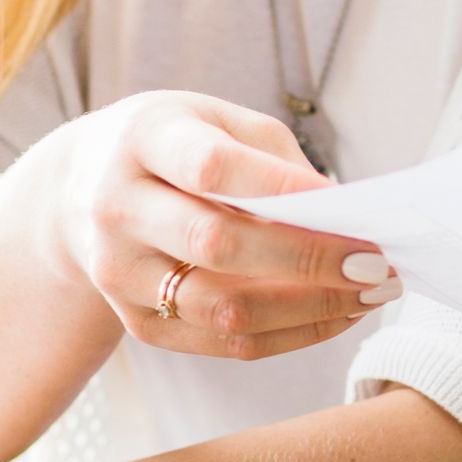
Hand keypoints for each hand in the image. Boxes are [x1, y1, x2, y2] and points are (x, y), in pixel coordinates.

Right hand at [21, 94, 398, 361]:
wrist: (82, 189)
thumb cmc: (176, 144)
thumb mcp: (217, 120)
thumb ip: (276, 160)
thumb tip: (345, 215)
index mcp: (144, 140)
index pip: (212, 168)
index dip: (282, 189)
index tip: (349, 205)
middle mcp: (119, 208)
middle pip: (218, 244)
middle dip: (309, 258)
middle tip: (379, 261)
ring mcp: (120, 273)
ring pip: (222, 307)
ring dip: (309, 308)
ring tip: (371, 294)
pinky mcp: (135, 323)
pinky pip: (220, 341)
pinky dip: (288, 334)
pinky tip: (335, 315)